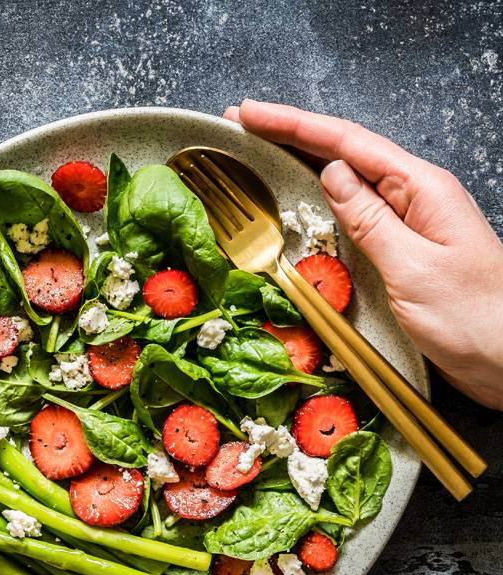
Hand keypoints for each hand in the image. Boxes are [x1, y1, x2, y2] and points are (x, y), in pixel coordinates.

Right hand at [225, 100, 502, 409]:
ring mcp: (405, 225)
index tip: (251, 114)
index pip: (349, 143)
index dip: (294, 125)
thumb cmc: (474, 319)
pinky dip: (318, 204)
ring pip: (344, 183)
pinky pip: (351, 218)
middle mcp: (413, 199)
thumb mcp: (413, 268)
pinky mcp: (397, 253)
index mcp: (421, 190)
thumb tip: (331, 175)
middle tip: (242, 124)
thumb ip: (370, 220)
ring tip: (258, 153)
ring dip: (300, 166)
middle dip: (290, 136)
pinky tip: (298, 202)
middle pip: (344, 154)